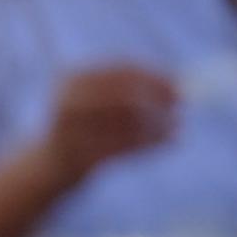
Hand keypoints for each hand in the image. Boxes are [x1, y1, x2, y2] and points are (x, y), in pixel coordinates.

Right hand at [41, 66, 178, 182]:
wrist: (52, 166)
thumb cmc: (85, 127)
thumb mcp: (101, 100)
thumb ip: (135, 90)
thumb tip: (180, 82)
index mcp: (72, 80)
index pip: (120, 71)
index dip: (152, 76)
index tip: (178, 82)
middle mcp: (68, 103)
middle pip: (125, 96)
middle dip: (158, 100)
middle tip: (183, 103)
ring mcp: (72, 132)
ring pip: (129, 124)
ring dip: (159, 124)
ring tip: (178, 126)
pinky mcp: (82, 158)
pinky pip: (127, 148)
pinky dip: (151, 144)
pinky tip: (169, 141)